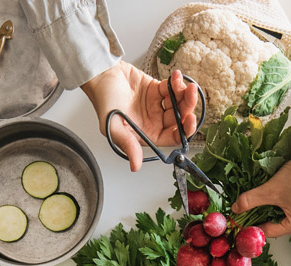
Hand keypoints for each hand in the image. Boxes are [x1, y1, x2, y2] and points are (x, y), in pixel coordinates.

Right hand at [80, 62, 199, 171]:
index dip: (184, 131)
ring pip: (179, 103)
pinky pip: (172, 89)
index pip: (172, 137)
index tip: (190, 120)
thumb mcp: (113, 127)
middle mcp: (154, 121)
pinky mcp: (157, 89)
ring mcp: (157, 105)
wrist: (100, 75)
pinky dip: (176, 83)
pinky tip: (175, 77)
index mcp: (147, 134)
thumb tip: (135, 166)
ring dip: (185, 95)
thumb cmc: (104, 101)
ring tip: (186, 85)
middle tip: (190, 96)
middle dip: (187, 108)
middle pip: (179, 118)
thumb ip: (128, 145)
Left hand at [232, 152, 290, 237]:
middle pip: (278, 225)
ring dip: (274, 210)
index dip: (253, 225)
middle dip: (264, 217)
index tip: (242, 220)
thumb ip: (250, 201)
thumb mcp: (270, 190)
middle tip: (251, 208)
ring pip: (287, 217)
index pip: (268, 231)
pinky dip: (285, 205)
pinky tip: (279, 195)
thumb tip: (235, 208)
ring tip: (265, 199)